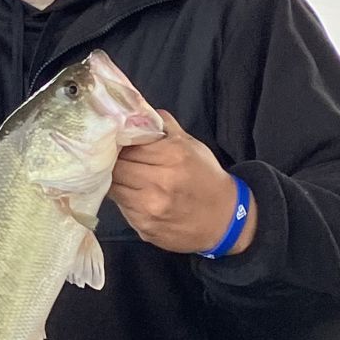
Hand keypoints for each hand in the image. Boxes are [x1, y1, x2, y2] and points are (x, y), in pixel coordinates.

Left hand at [108, 110, 257, 254]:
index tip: (117, 146)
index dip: (118, 146)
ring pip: (114, 189)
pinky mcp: (145, 228)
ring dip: (117, 183)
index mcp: (172, 156)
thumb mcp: (191, 145)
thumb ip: (163, 126)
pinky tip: (137, 197)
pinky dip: (125, 201)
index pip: (126, 147)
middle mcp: (160, 183)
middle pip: (115, 169)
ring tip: (127, 179)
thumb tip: (136, 111)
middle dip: (114, 164)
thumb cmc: (206, 177)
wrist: (225, 219)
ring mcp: (151, 209)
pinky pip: (122, 209)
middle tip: (117, 163)